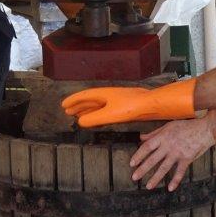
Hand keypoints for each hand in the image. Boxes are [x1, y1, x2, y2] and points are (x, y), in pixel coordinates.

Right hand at [62, 79, 196, 128]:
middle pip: (89, 100)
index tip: (63, 105)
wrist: (152, 105)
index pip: (84, 96)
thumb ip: (94, 118)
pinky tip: (97, 119)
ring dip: (86, 110)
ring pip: (96, 105)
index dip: (73, 101)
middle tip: (68, 111)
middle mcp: (108, 95)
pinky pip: (104, 109)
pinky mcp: (122, 107)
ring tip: (77, 116)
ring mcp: (116, 100)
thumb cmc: (132, 108)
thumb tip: (80, 122)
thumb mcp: (110, 114)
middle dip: (78, 105)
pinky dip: (96, 113)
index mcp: (103, 94)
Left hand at [131, 116, 215, 190]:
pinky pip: (179, 172)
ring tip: (148, 186)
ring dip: (155, 178)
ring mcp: (178, 153)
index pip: (147, 147)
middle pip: (153, 159)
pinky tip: (170, 188)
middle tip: (134, 177)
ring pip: (164, 168)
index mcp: (163, 137)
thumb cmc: (187, 126)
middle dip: (142, 169)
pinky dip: (175, 181)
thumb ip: (154, 133)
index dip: (138, 155)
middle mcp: (169, 146)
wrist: (205, 129)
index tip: (132, 163)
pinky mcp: (187, 159)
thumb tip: (141, 138)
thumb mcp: (169, 126)